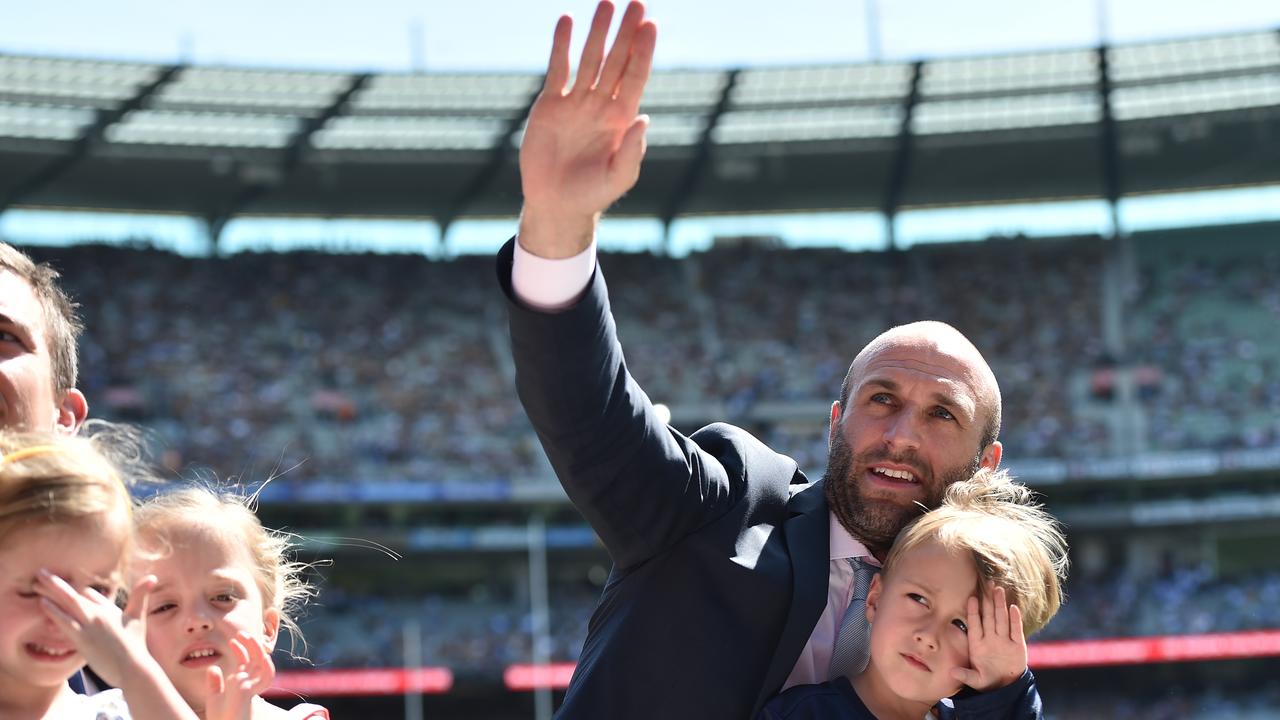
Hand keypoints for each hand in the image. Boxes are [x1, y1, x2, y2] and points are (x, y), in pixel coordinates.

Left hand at [36, 570, 155, 686]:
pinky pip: (64, 620)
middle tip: (42, 572)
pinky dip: (53, 610)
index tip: (67, 589)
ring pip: (67, 603)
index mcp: (111, 609)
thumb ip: (141, 597)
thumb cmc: (136, 646)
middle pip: (75, 593)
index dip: (78, 592)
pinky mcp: (82, 638)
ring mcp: (90, 624)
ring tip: (36, 583)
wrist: (133, 667)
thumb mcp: (138, 618)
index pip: (92, 594)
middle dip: (57, 583)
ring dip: (50, 592)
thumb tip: (152, 577)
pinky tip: (43, 602)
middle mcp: (99, 613)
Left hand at [203, 630, 276, 719]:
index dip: (242, 649)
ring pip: (261, 663)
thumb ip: (215, 683)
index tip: (233, 640)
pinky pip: (265, 677)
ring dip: (256, 648)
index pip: (245, 662)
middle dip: (251, 644)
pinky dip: (267, 665)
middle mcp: (248, 683)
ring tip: (247, 636)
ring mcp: (250, 686)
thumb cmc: (220, 718)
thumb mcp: (214, 698)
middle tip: (241, 633)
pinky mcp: (248, 691)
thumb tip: (212, 667)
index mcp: (241, 683)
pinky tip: (262, 655)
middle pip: (256, 658)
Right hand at [518, 0, 656, 257]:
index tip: (650, 25)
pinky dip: (562, 45)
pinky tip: (567, 21)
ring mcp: (576, 102)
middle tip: (636, 2)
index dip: (642, 52)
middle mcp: (601, 105)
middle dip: (626, 32)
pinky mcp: (551, 105)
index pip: (635, 77)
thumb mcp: (618, 178)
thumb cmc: (592, 194)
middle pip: (616, 60)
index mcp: (621, 119)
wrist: (556, 204)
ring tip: (606, 2)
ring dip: (598, 31)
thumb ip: (633, 151)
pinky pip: (558, 69)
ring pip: (590, 59)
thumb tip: (644, 117)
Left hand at [950, 584, 1026, 692]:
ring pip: (1002, 619)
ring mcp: (1005, 641)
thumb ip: (966, 675)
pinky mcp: (1018, 646)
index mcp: (978, 644)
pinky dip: (1015, 619)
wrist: (1005, 686)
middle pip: (989, 616)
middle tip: (987, 583)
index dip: (973, 611)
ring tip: (998, 589)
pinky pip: (1016, 630)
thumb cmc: (986, 680)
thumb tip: (952, 673)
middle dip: (988, 601)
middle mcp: (991, 639)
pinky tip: (1013, 607)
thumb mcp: (976, 680)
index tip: (971, 597)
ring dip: (1000, 604)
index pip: (975, 624)